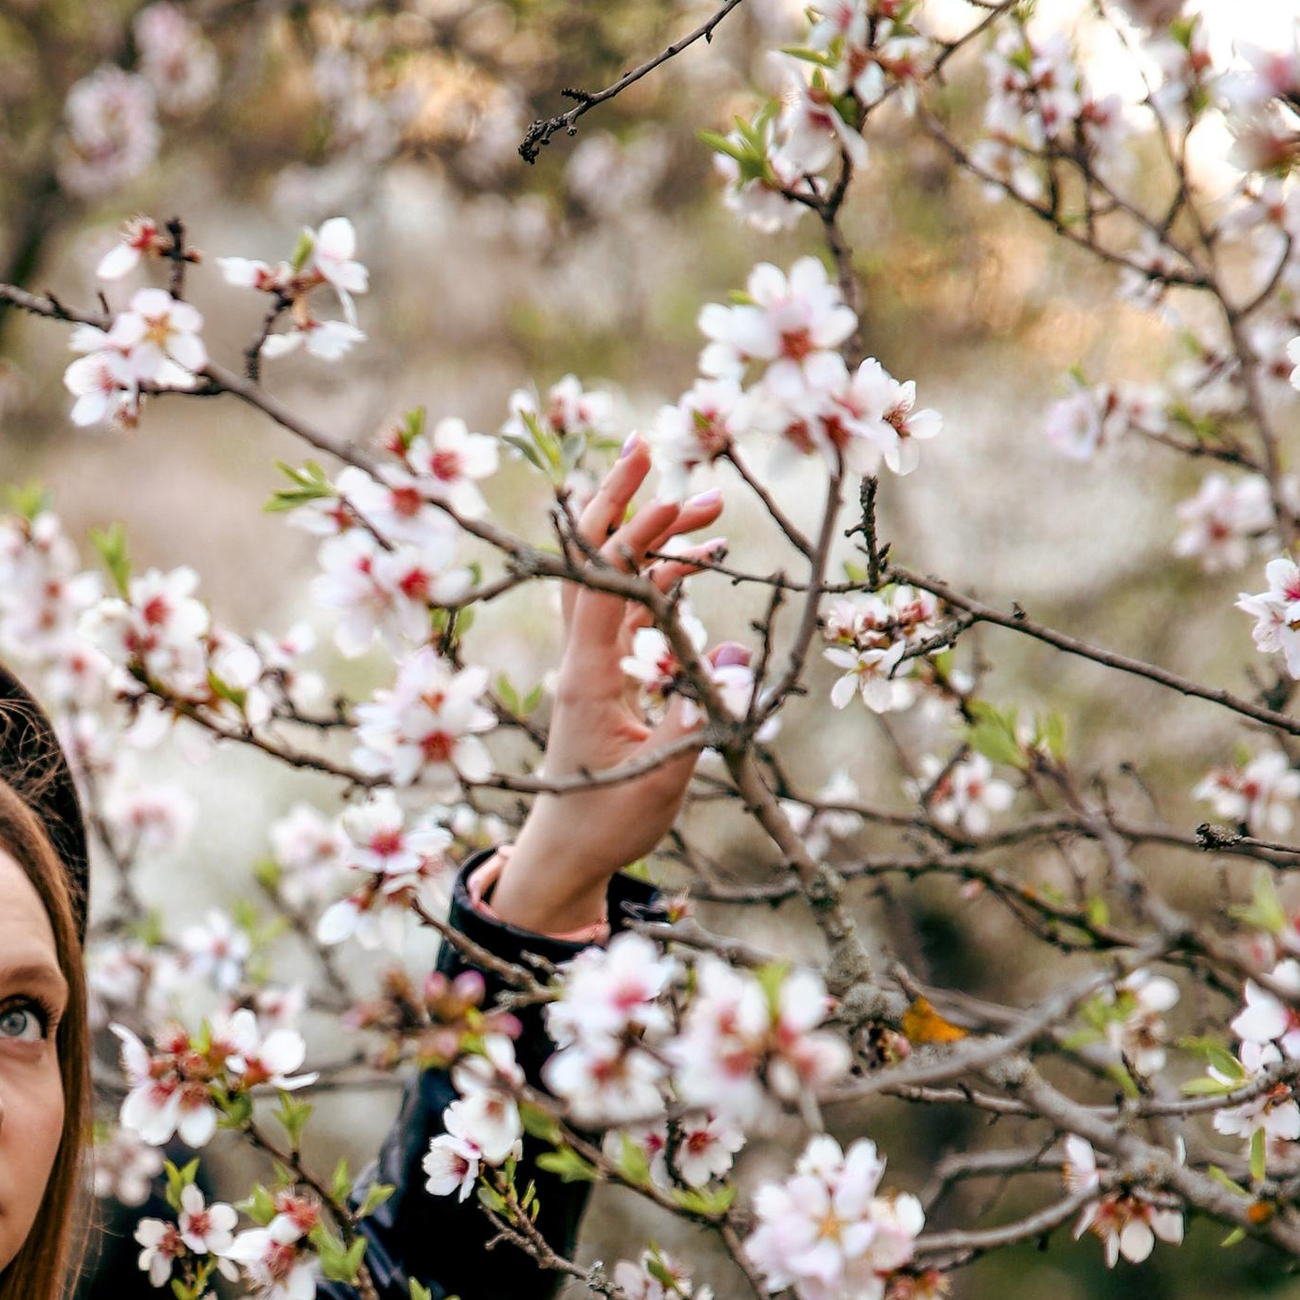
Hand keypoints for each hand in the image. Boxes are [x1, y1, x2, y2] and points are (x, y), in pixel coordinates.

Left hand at [478, 438, 722, 939]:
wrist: (566, 851)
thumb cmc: (608, 822)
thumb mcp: (661, 780)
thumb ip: (697, 718)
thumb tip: (733, 658)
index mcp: (587, 677)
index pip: (608, 587)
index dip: (639, 538)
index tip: (676, 496)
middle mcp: (581, 657)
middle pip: (589, 560)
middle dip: (618, 501)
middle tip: (650, 449)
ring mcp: (590, 661)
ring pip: (612, 579)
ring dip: (653, 537)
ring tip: (711, 503)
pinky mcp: (604, 673)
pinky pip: (630, 610)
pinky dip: (662, 578)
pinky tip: (702, 558)